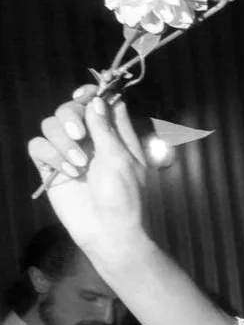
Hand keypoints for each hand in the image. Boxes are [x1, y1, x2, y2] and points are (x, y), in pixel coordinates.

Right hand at [26, 86, 149, 259]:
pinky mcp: (51, 167)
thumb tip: (95, 100)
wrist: (108, 231)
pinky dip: (50, 155)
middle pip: (70, 109)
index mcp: (114, 136)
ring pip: (51, 125)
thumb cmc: (123, 197)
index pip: (101, 103)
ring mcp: (69, 153)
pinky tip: (67, 172)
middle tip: (80, 136)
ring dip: (62, 141)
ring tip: (79, 165)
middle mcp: (91, 141)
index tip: (84, 94)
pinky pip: (38, 146)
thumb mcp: (120, 159)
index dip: (92, 93)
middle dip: (71, 116)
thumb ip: (105, 128)